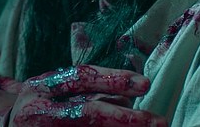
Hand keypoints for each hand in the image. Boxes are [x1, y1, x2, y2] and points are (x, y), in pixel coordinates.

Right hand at [10, 65, 168, 125]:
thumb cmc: (40, 103)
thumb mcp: (56, 88)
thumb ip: (89, 90)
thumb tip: (128, 98)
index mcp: (43, 88)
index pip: (81, 78)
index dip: (113, 79)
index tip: (145, 84)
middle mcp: (41, 111)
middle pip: (89, 114)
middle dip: (126, 119)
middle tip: (158, 122)